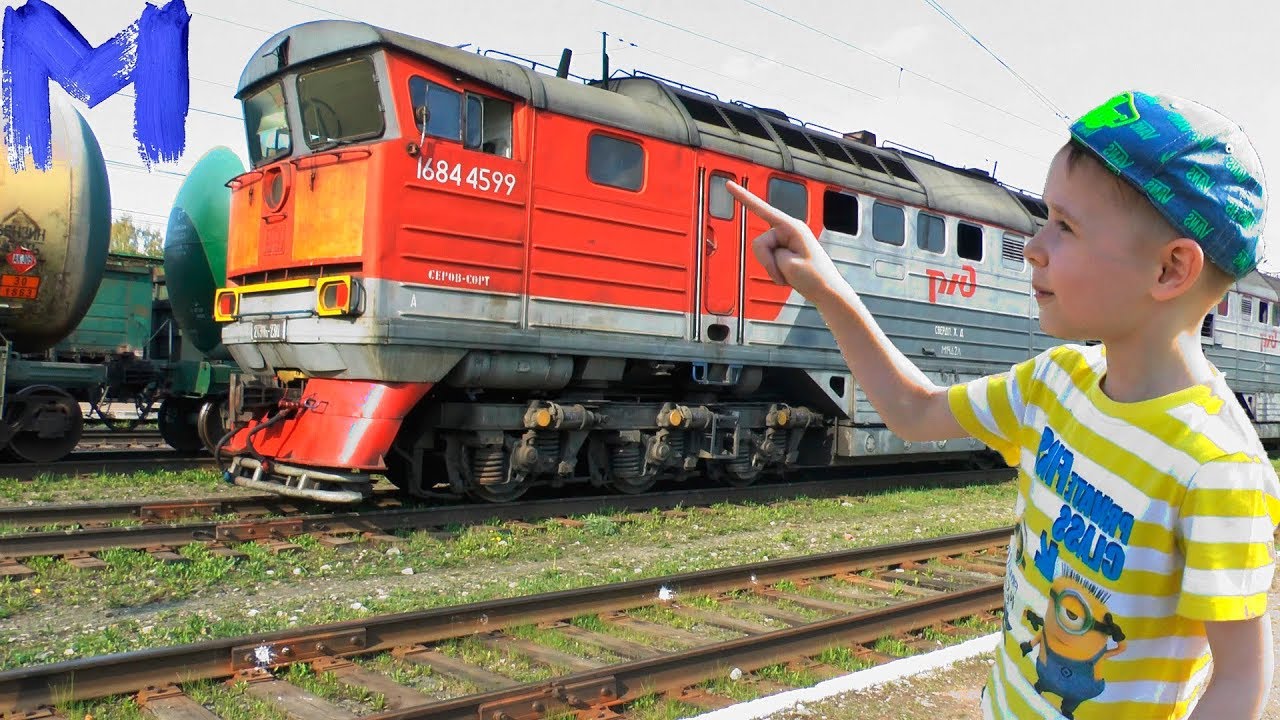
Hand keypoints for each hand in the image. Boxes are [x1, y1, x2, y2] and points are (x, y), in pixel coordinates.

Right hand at [726, 180, 840, 299]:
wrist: (828, 293)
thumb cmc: (816, 278)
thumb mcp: (789, 266)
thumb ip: (772, 254)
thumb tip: (770, 252)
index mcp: (792, 228)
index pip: (763, 210)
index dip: (744, 198)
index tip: (729, 185)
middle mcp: (788, 231)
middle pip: (760, 244)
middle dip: (767, 262)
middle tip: (784, 273)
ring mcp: (786, 242)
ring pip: (762, 254)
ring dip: (772, 268)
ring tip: (788, 275)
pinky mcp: (785, 253)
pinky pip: (768, 260)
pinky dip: (775, 272)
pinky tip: (788, 276)